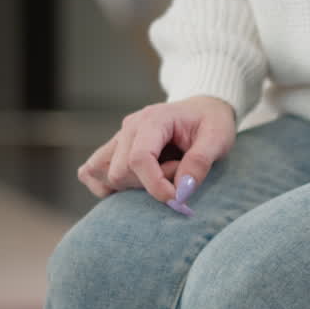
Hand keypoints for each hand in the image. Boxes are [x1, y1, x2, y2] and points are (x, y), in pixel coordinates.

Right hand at [77, 95, 235, 214]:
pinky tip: (138, 183)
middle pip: (119, 171)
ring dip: (129, 187)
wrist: (203, 110)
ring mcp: (118, 138)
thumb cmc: (211, 123)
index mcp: (153, 120)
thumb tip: (181, 191)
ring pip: (101, 173)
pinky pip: (92, 172)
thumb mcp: (218, 139)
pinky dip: (109, 186)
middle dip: (150, 184)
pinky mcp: (113, 150)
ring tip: (159, 176)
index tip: (178, 198)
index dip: (156, 185)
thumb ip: (200, 163)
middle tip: (178, 175)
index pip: (138, 158)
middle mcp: (129, 128)